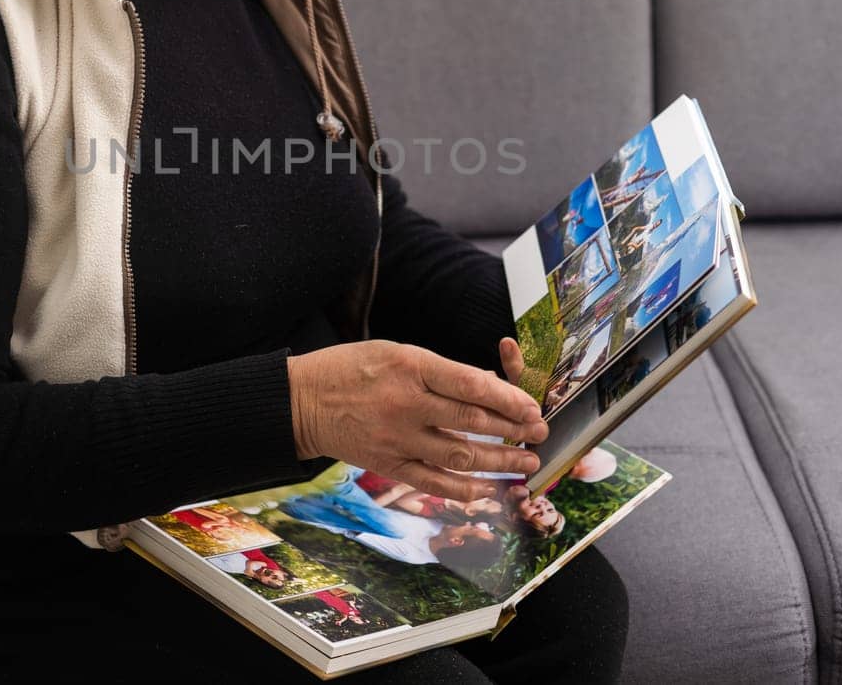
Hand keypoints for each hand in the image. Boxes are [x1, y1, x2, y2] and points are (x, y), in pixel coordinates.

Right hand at [287, 340, 549, 501]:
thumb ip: (439, 370)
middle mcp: (407, 403)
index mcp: (410, 366)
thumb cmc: (349, 368)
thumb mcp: (394, 351)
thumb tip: (487, 384)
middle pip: (472, 421)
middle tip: (540, 433)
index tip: (531, 407)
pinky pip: (434, 482)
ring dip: (499, 461)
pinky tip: (488, 489)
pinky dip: (464, 489)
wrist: (301, 401)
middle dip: (513, 429)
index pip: (470, 384)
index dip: (508, 398)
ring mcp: (397, 438)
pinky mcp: (388, 464)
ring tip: (526, 462)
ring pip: (460, 455)